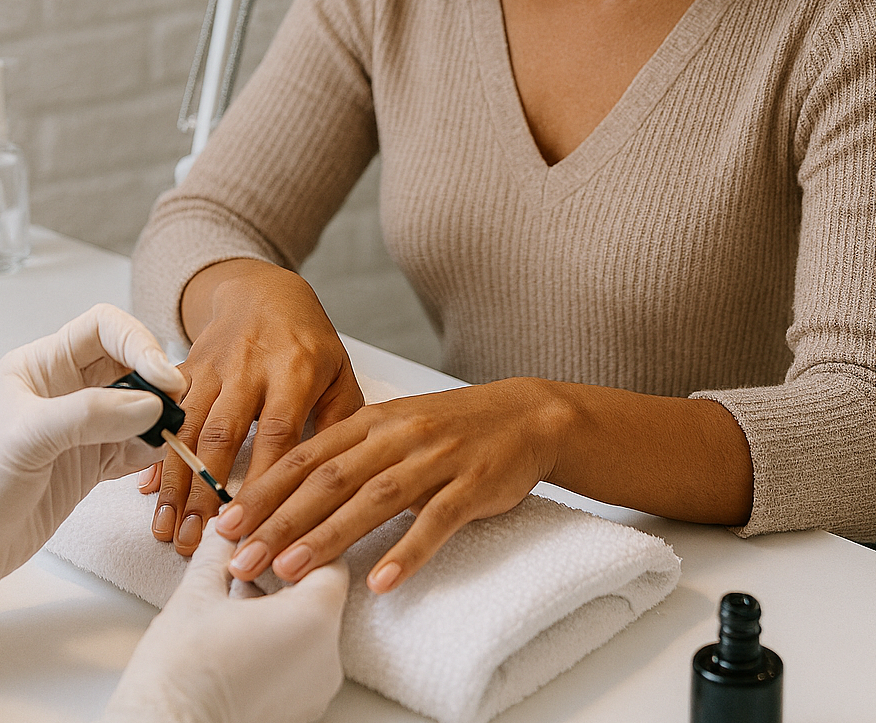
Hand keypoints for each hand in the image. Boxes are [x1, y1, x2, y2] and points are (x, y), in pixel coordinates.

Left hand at [0, 304, 185, 577]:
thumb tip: (149, 404)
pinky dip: (151, 450)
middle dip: (157, 382)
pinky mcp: (92, 462)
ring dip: (159, 418)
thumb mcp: (27, 437)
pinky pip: (136, 446)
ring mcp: (82, 426)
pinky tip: (151, 457)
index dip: (138, 342)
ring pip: (140, 406)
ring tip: (167, 433)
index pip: (103, 328)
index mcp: (43, 365)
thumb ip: (88, 415)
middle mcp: (66, 389)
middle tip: (173, 405)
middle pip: (130, 364)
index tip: (162, 374)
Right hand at [102, 521, 346, 722]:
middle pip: (319, 596)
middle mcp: (328, 655)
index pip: (328, 561)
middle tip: (245, 564)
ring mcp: (315, 690)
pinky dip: (277, 644)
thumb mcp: (198, 594)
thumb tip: (224, 525)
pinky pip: (299, 663)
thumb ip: (218, 551)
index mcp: (316, 618)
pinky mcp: (299, 712)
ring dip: (278, 610)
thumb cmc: (182, 671)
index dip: (296, 542)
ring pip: (308, 630)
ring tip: (234, 601)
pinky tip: (238, 637)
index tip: (265, 539)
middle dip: (282, 576)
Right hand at [145, 260, 364, 555]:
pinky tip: (148, 492)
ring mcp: (212, 368)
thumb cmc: (307, 340)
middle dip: (206, 493)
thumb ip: (341, 421)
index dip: (264, 483)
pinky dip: (154, 455)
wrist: (262, 290)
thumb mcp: (339, 371)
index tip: (257, 529)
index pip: (279, 433)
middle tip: (197, 544)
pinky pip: (166, 415)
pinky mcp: (185, 369)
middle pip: (223, 435)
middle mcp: (248, 368)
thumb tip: (343, 479)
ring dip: (175, 484)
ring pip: (187, 430)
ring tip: (169, 531)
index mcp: (294, 370)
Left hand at [214, 378, 563, 592]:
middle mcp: (398, 435)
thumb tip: (290, 491)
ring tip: (291, 572)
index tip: (227, 523)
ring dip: (329, 537)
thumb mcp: (395, 424)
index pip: (307, 455)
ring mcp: (436, 459)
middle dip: (280, 521)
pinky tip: (383, 581)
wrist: (525, 416)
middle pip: (330, 479)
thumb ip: (349, 451)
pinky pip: (436, 521)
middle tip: (241, 560)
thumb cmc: (452, 426)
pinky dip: (408, 551)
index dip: (265, 490)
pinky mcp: (471, 485)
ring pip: (374, 499)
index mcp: (373, 419)